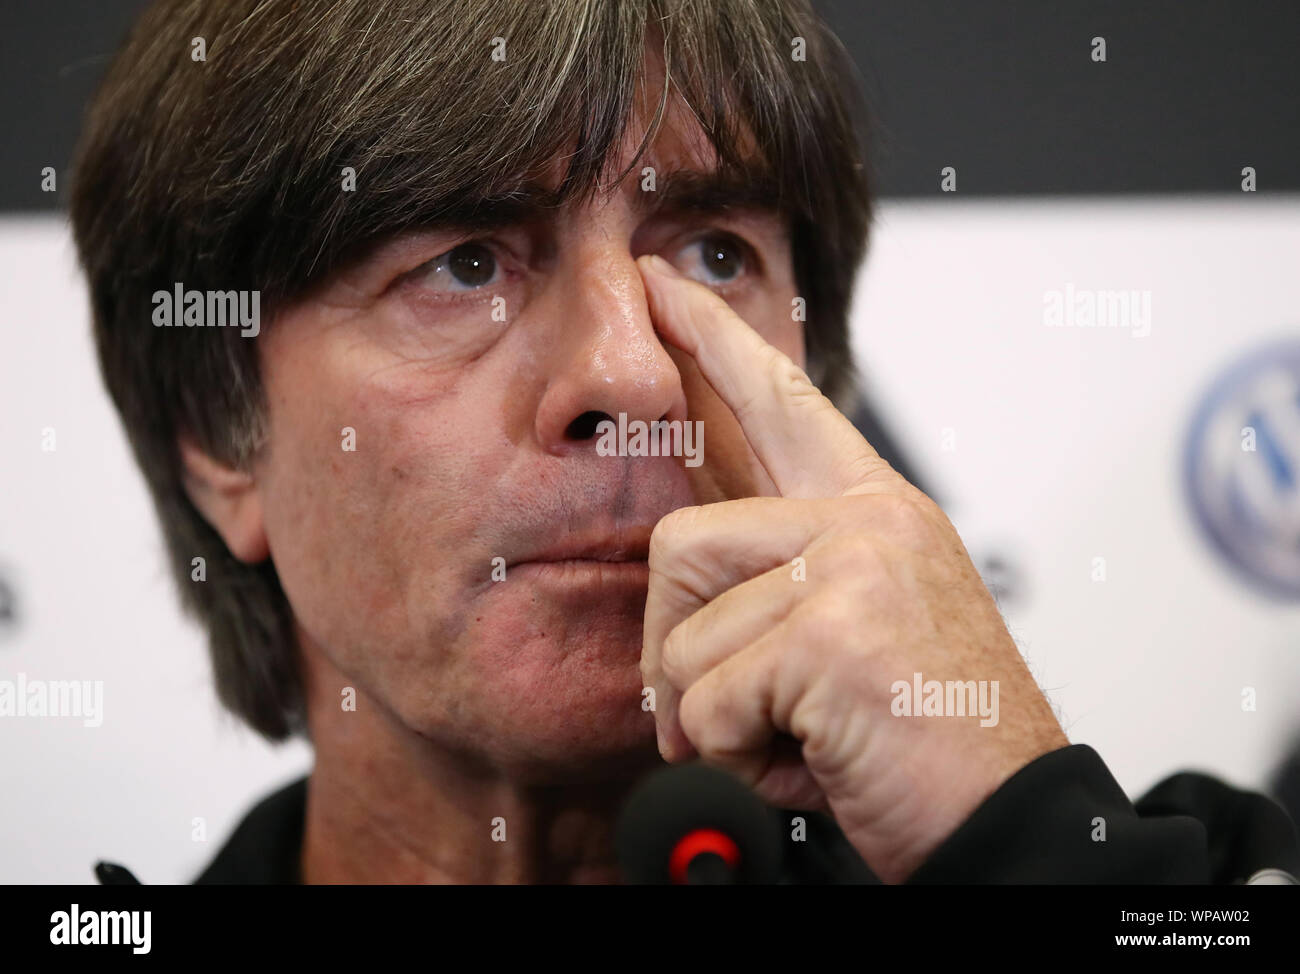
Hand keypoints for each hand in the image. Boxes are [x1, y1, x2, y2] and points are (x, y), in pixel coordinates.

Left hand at [636, 254, 1068, 882]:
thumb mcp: (857, 628)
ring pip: (684, 635)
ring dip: (711, 716)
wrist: (1009, 821)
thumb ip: (780, 574)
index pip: (775, 398)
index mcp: (874, 510)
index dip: (708, 341)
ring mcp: (856, 567)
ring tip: (788, 740)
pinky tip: (808, 758)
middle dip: (671, 644)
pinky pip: (706, 699)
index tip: (659, 288)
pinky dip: (734, 754)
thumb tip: (680, 564)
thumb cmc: (931, 736)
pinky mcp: (837, 632)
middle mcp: (868, 521)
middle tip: (714, 710)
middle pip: (681, 541)